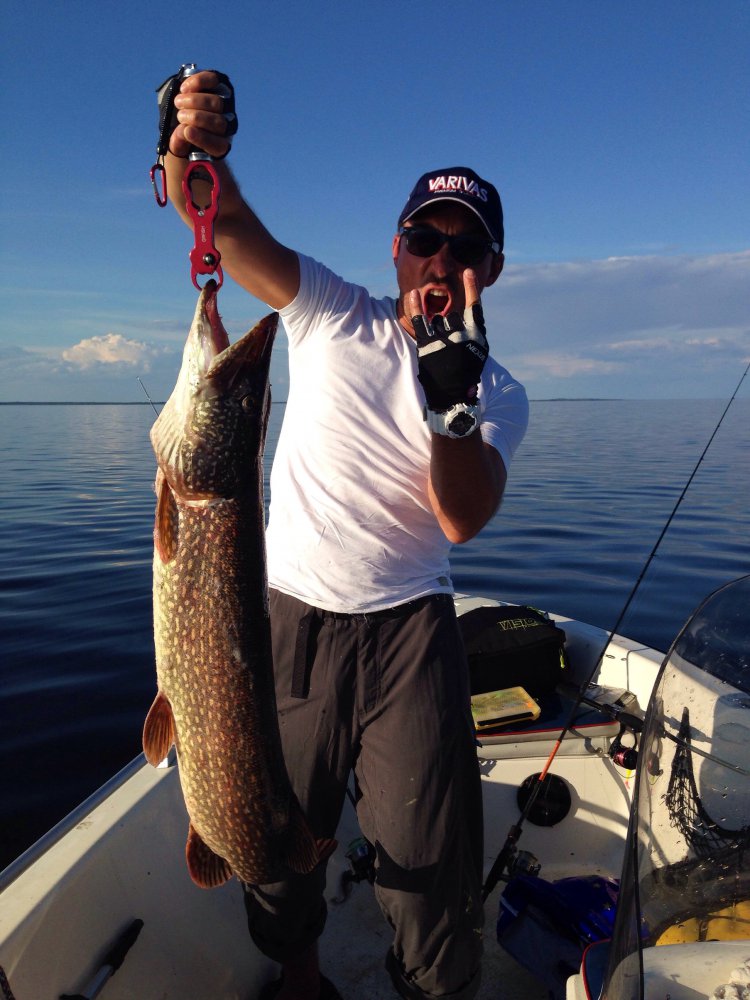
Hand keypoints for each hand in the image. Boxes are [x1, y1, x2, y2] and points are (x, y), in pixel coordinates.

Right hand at [160, 69, 237, 159]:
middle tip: (180, 116)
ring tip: (178, 102)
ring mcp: (226, 104)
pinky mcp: (221, 85)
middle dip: (196, 118)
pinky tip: (184, 88)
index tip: (187, 131)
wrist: (185, 111)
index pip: (218, 145)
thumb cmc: (183, 132)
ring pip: (216, 103)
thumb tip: (183, 131)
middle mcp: (228, 126)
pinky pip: (214, 81)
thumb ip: (179, 143)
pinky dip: (198, 83)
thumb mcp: (179, 143)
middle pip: (218, 122)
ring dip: (194, 101)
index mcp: (219, 145)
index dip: (203, 138)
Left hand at [410, 270, 488, 411]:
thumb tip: (465, 324)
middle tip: (447, 347)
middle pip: (452, 316)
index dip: (471, 289)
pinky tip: (413, 294)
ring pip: (438, 319)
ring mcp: (446, 339)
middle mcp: (463, 335)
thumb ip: (471, 338)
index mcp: (478, 337)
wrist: (452, 398)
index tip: (468, 273)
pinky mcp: (429, 345)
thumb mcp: (476, 356)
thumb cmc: (464, 378)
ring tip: (439, 348)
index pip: (475, 308)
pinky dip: (416, 306)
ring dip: (436, 329)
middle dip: (448, 327)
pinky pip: (420, 320)